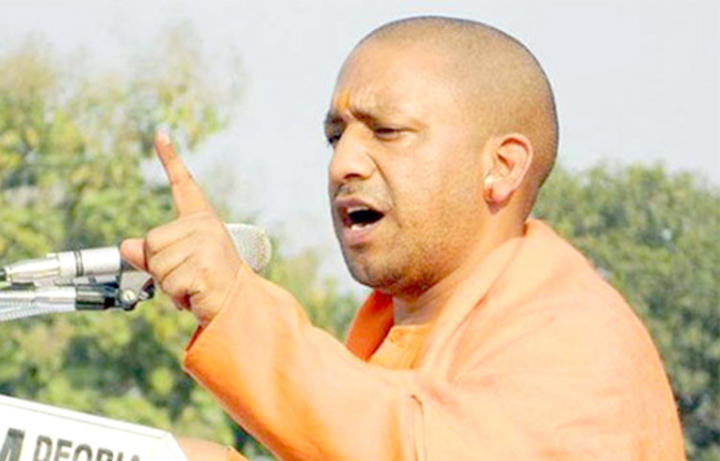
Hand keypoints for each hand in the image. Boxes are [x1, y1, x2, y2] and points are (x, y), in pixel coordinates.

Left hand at [121, 132, 245, 326]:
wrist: (239, 307)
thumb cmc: (209, 285)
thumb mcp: (178, 264)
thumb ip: (151, 254)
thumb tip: (125, 246)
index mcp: (200, 221)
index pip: (184, 185)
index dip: (171, 159)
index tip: (160, 135)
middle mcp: (204, 226)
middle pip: (151, 241)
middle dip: (160, 268)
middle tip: (185, 278)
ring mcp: (206, 243)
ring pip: (157, 264)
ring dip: (169, 285)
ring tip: (192, 287)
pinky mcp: (204, 264)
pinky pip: (168, 282)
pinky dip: (177, 297)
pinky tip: (197, 295)